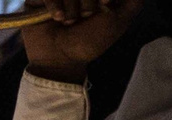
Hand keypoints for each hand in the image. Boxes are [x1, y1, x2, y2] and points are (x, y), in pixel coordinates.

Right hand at [20, 0, 138, 81]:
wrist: (60, 60)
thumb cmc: (90, 42)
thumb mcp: (120, 20)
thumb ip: (134, 1)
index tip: (106, 3)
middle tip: (87, 15)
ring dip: (72, 6)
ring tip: (69, 23)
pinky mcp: (37, 0)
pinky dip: (54, 4)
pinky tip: (58, 19)